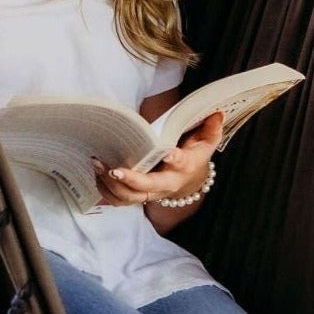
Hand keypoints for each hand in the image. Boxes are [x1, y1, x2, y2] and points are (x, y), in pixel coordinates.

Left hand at [94, 112, 222, 206]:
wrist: (188, 181)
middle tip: (114, 169)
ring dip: (111, 184)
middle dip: (130, 180)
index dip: (173, 158)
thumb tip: (217, 113)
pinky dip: (105, 190)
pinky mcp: (138, 196)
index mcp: (183, 168)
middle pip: (148, 187)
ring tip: (98, 165)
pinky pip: (119, 200)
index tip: (166, 151)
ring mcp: (151, 193)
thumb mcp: (206, 142)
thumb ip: (211, 128)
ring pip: (129, 196)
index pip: (180, 163)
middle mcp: (166, 184)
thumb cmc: (193, 156)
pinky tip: (96, 173)